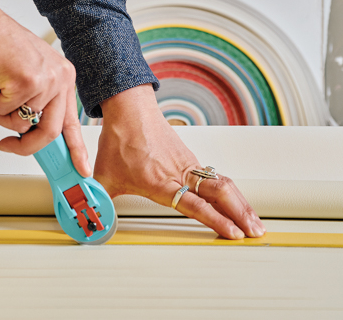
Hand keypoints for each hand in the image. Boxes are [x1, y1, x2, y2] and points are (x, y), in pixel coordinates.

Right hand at [0, 0, 90, 176]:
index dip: (76, 148)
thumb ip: (37, 103)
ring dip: (0, 113)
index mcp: (64, 76)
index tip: (81, 168)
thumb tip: (32, 133)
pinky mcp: (25, 84)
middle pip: (49, 132)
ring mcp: (44, 81)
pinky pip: (4, 113)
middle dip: (25, 145)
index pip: (72, 121)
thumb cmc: (1, 49)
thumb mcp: (31, 74)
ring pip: (20, 124)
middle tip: (8, 145)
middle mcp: (60, 78)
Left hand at [93, 84, 263, 239]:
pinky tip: (239, 205)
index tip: (233, 234)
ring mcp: (189, 165)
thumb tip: (87, 219)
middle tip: (255, 233)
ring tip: (255, 223)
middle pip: (220, 194)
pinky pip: (217, 178)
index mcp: (161, 181)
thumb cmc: (119, 140)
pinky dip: (232, 193)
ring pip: (223, 185)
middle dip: (241, 215)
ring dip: (242, 205)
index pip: (195, 204)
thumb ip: (96, 201)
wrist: (130, 109)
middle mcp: (179, 173)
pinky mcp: (191, 160)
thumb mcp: (103, 176)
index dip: (216, 220)